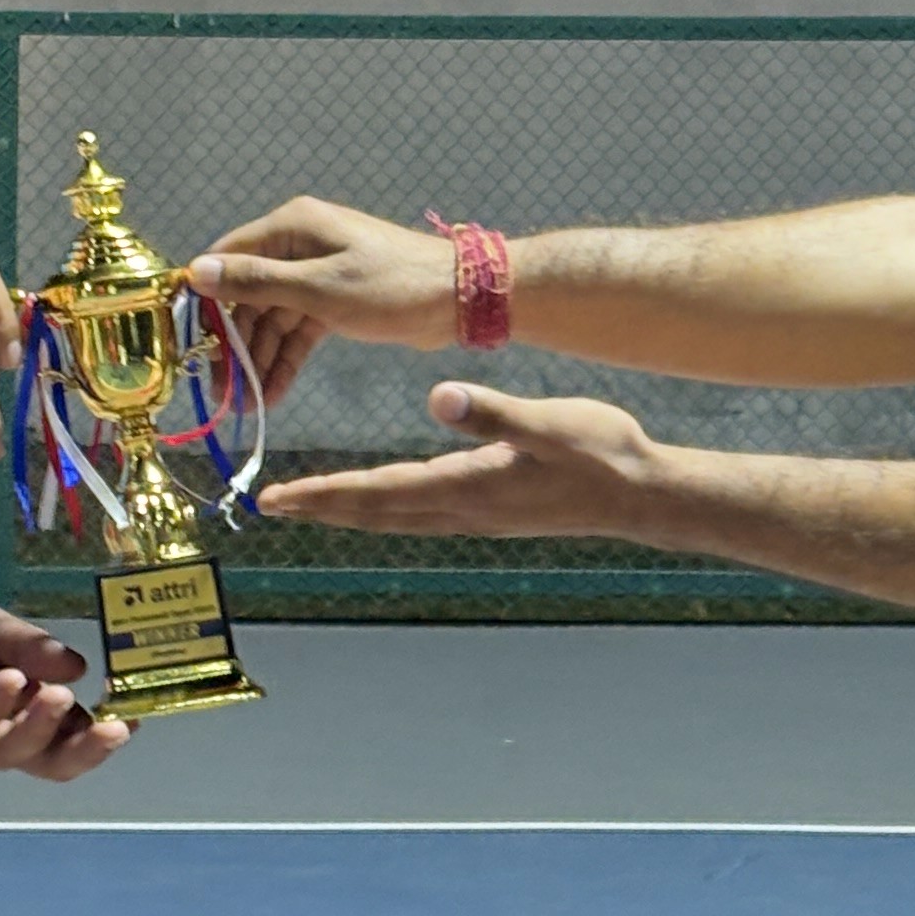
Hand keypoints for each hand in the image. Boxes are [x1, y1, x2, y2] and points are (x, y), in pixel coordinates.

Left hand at [0, 592, 127, 775]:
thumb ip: (23, 641)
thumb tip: (78, 665)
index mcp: (10, 710)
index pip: (63, 733)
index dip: (100, 730)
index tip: (134, 712)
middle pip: (46, 760)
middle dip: (86, 750)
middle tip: (119, 727)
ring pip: (10, 752)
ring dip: (41, 727)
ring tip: (61, 697)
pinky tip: (11, 682)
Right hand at [188, 200, 460, 406]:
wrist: (460, 299)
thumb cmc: (391, 286)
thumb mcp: (319, 289)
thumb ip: (257, 282)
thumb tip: (197, 272)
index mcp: (291, 228)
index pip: (229, 258)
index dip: (207, 299)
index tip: (190, 342)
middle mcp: (298, 245)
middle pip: (249, 296)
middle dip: (235, 345)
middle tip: (221, 393)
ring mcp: (317, 274)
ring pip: (274, 319)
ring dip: (259, 360)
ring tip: (245, 406)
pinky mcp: (335, 300)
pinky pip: (299, 330)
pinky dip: (286, 359)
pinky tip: (272, 394)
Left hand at [261, 385, 660, 540]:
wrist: (643, 495)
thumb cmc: (602, 454)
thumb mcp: (547, 423)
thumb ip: (492, 413)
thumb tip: (438, 398)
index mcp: (467, 486)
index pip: (378, 492)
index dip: (324, 494)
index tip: (277, 497)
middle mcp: (462, 510)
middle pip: (375, 513)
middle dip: (321, 507)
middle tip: (271, 506)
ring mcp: (477, 516)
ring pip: (396, 517)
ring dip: (350, 511)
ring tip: (311, 504)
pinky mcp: (491, 512)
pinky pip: (421, 514)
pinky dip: (387, 509)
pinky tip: (383, 500)